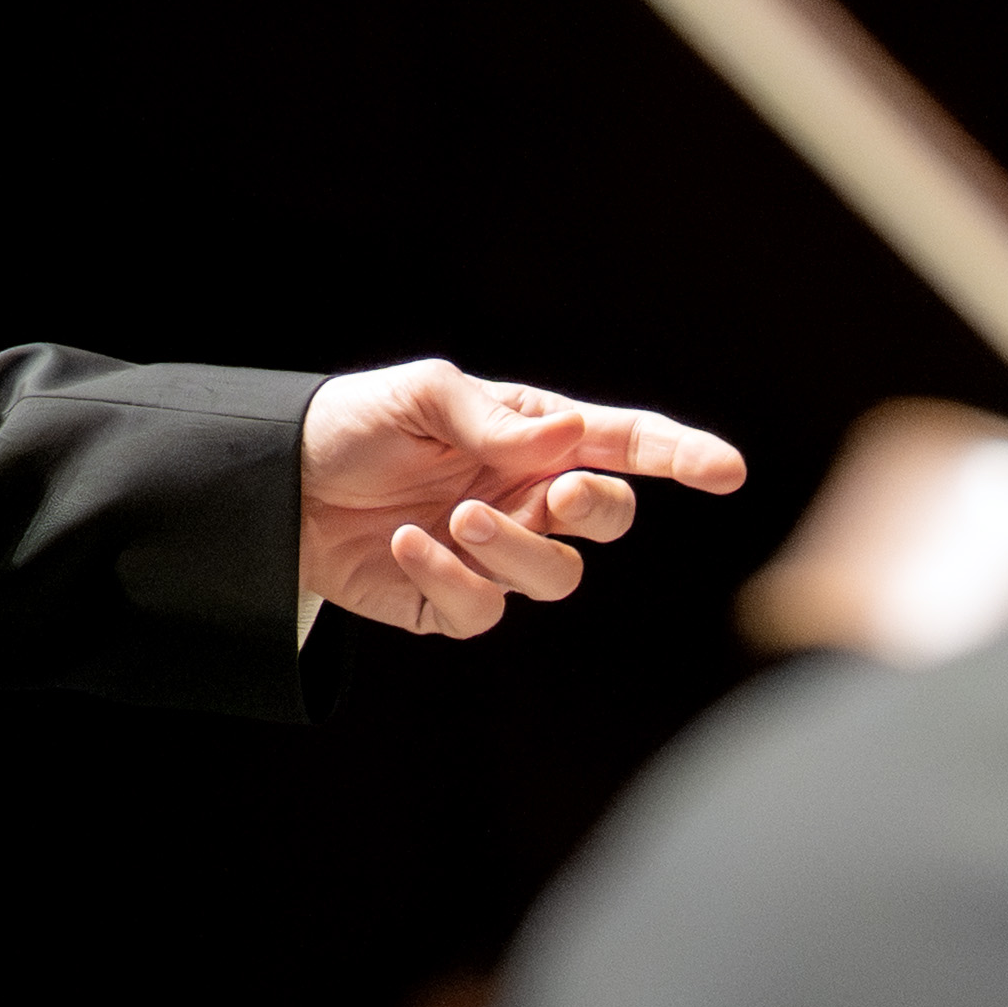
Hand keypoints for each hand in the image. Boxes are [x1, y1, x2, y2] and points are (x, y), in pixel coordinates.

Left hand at [303, 361, 754, 638]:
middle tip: (555, 495)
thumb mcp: (419, 395)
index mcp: (532, 435)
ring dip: (514, 549)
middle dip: (594, 510)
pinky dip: (452, 578)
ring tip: (457, 518)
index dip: (680, 455)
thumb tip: (569, 440)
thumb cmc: (356, 424)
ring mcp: (494, 554)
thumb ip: (493, 417)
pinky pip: (483, 611)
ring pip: (555, 575)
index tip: (728, 470)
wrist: (278, 486)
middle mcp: (525, 496)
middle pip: (606, 517)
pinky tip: (409, 544)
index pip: (623, 445)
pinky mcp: (452, 603)